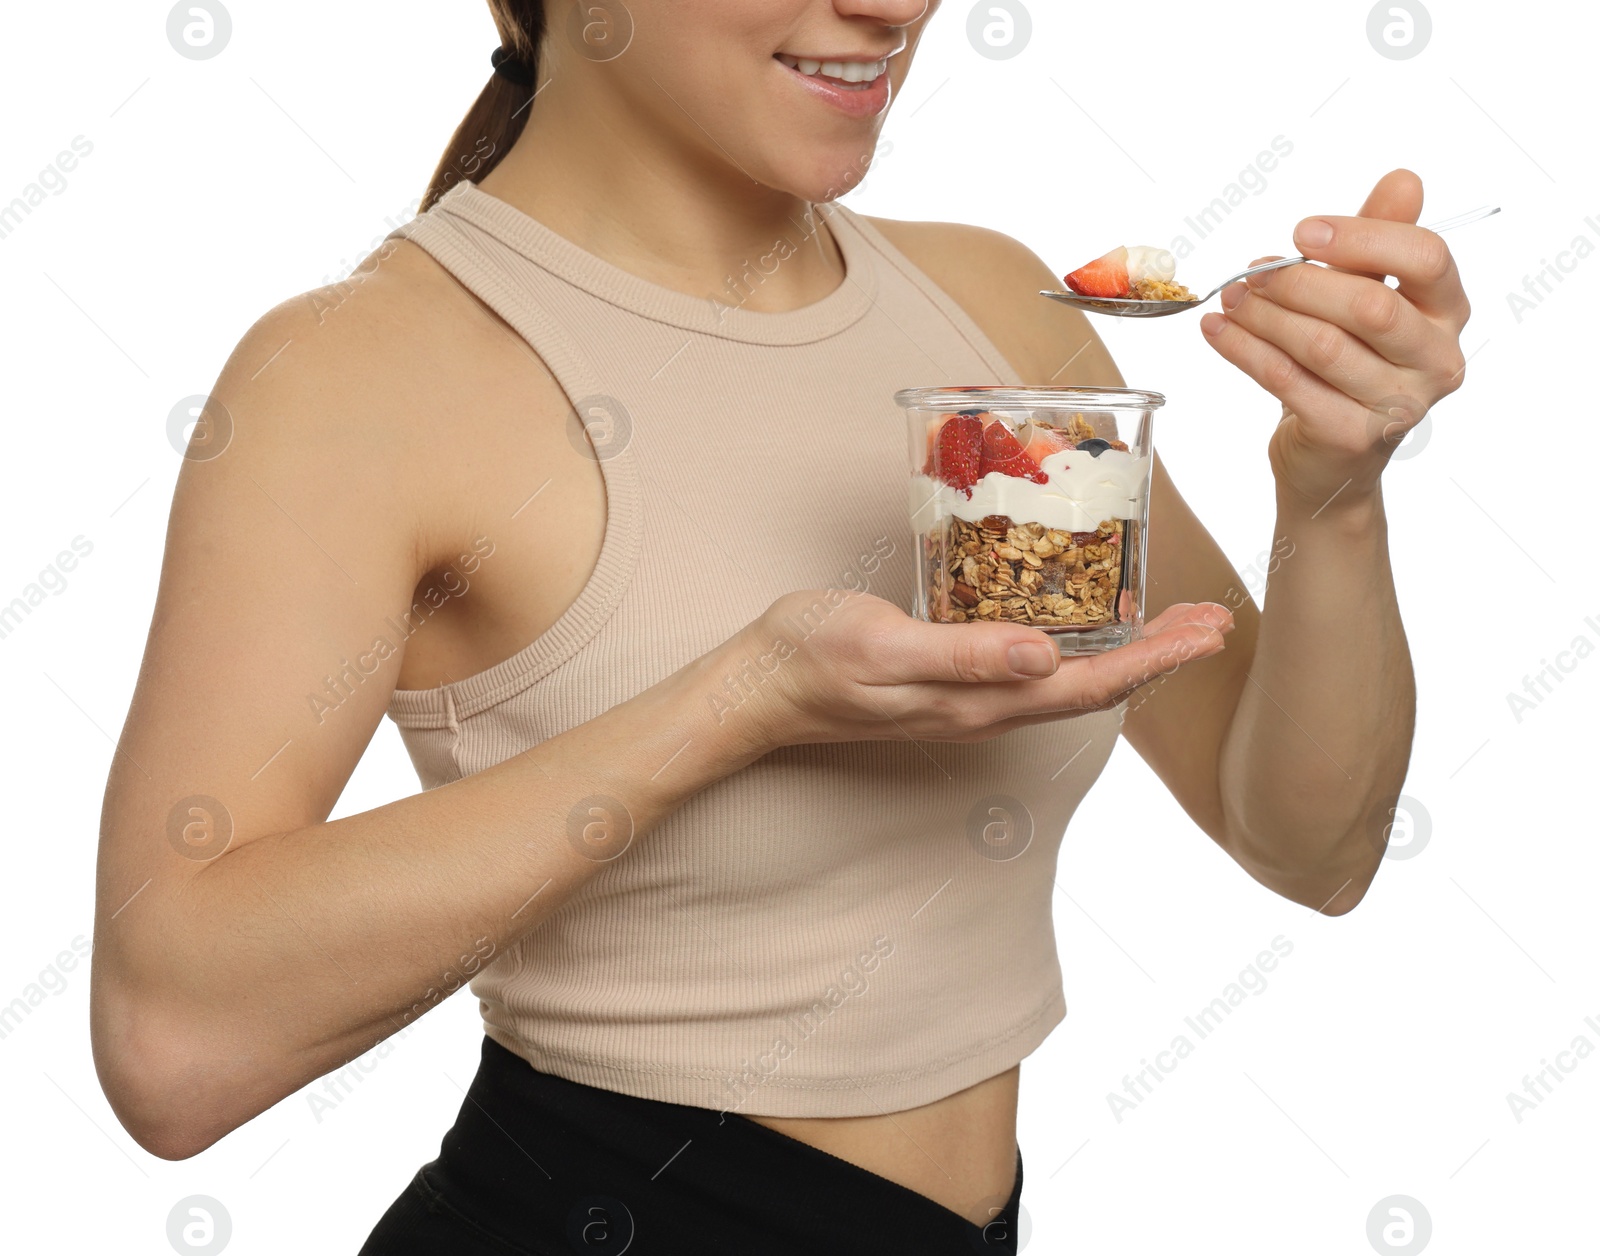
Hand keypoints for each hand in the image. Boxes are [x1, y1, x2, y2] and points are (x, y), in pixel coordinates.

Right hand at [727, 589, 1233, 751]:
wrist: (758, 687)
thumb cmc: (811, 658)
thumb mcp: (884, 645)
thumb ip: (964, 654)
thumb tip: (1048, 657)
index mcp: (980, 700)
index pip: (1091, 685)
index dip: (1156, 658)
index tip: (1208, 630)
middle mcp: (986, 706)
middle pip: (1096, 685)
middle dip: (1160, 654)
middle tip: (1214, 619)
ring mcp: (970, 697)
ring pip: (1071, 678)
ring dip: (1128, 650)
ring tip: (1171, 621)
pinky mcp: (951, 679)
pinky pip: (1035, 666)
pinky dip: (1081, 643)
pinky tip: (1084, 621)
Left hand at [1198, 169, 1471, 513]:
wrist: (1332, 454)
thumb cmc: (1350, 361)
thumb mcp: (1366, 294)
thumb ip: (1378, 242)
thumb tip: (1404, 180)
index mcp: (1449, 312)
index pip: (1426, 258)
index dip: (1362, 237)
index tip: (1301, 232)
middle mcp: (1437, 359)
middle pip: (1369, 304)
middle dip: (1299, 282)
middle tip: (1252, 272)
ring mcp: (1398, 404)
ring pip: (1322, 345)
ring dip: (1265, 315)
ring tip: (1230, 298)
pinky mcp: (1350, 435)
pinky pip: (1288, 381)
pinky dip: (1244, 351)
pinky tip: (1217, 330)